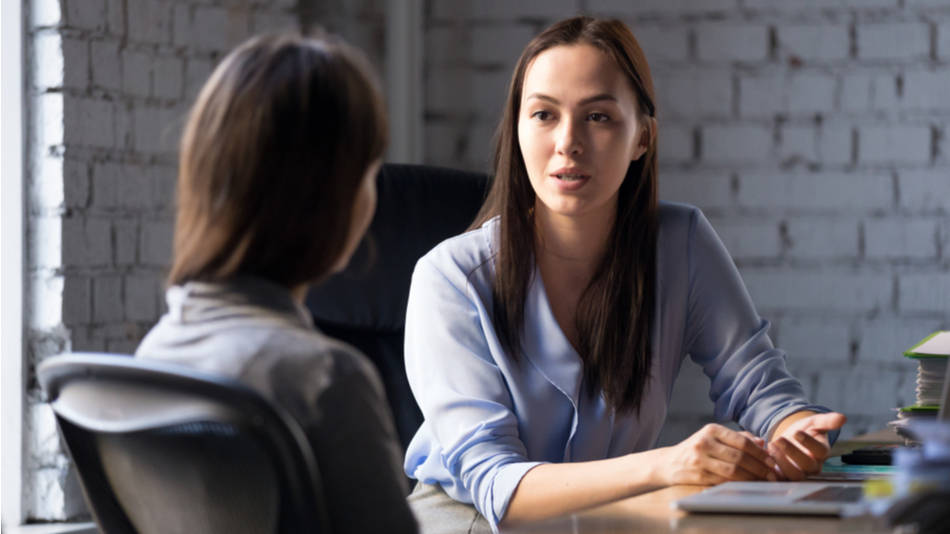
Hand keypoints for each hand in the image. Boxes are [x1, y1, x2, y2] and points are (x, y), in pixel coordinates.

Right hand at [656, 423, 777, 485]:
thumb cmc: (698, 449)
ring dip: (752, 477)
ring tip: (763, 481)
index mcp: (711, 430)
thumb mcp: (714, 437)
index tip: (772, 460)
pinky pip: (724, 481)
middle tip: (772, 474)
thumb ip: (738, 438)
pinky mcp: (698, 475)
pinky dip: (739, 484)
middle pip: (740, 457)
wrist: (669, 462)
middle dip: (760, 467)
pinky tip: (748, 485)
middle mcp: (704, 442)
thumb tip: (763, 443)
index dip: (760, 452)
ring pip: (733, 470)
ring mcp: (700, 459)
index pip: (742, 441)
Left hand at [768, 412, 845, 480]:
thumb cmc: (805, 430)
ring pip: (794, 475)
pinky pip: (780, 479)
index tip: (797, 432)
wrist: (790, 439)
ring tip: (771, 445)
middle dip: (792, 453)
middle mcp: (813, 466)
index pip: (820, 452)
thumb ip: (827, 421)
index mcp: (822, 452)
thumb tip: (843, 417)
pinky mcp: (785, 477)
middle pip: (807, 466)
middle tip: (779, 439)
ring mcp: (800, 473)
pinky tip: (765, 457)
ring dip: (782, 462)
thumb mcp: (814, 423)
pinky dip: (772, 471)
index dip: (809, 443)